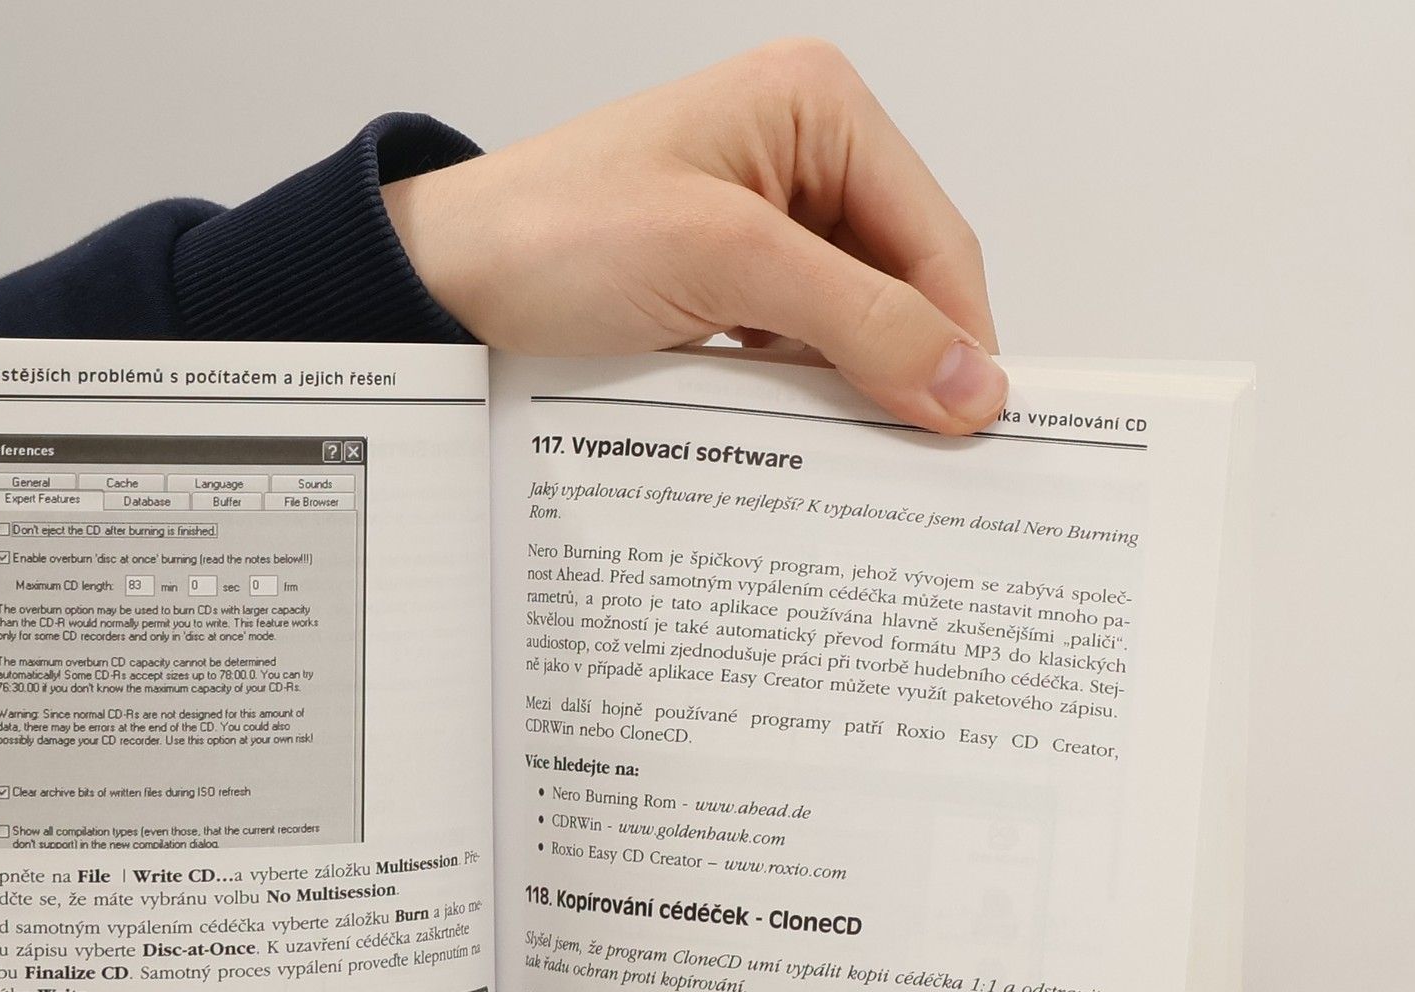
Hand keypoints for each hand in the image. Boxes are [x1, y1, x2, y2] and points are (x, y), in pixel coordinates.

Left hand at [384, 40, 1003, 433]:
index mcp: (817, 106)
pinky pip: (798, 344)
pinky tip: (797, 438)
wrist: (441, 284)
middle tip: (919, 463)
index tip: (974, 431)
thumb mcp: (725, 265)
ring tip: (856, 456)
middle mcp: (800, 152)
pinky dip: (804, 393)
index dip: (959, 335)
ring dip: (853, 387)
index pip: (934, 235)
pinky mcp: (724, 280)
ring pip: (852, 322)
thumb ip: (857, 320)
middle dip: (906, 365)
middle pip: (901, 281)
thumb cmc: (555, 234)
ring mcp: (761, 219)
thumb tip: (967, 381)